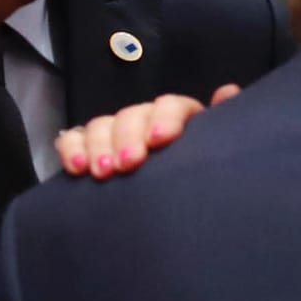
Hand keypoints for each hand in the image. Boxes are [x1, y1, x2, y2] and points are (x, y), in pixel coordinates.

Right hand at [56, 83, 240, 179]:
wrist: (171, 210)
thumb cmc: (196, 173)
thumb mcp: (213, 147)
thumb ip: (221, 121)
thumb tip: (228, 91)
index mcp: (179, 117)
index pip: (171, 104)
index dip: (165, 118)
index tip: (159, 140)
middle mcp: (146, 120)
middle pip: (133, 114)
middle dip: (128, 138)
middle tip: (129, 165)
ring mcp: (115, 132)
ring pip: (102, 124)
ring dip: (99, 146)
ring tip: (103, 173)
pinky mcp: (87, 148)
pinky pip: (72, 138)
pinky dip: (72, 149)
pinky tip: (76, 169)